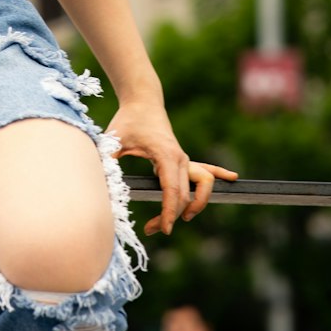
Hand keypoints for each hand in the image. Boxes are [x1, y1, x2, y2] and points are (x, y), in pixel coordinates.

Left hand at [105, 99, 237, 235]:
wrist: (142, 101)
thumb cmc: (128, 120)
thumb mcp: (114, 139)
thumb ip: (107, 159)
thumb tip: (99, 180)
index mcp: (165, 155)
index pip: (173, 190)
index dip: (170, 212)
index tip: (165, 229)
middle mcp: (180, 158)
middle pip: (185, 195)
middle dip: (172, 216)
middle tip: (152, 229)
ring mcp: (184, 158)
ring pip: (201, 186)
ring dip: (196, 204)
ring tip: (182, 218)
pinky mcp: (184, 158)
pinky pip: (206, 169)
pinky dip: (219, 174)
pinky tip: (232, 179)